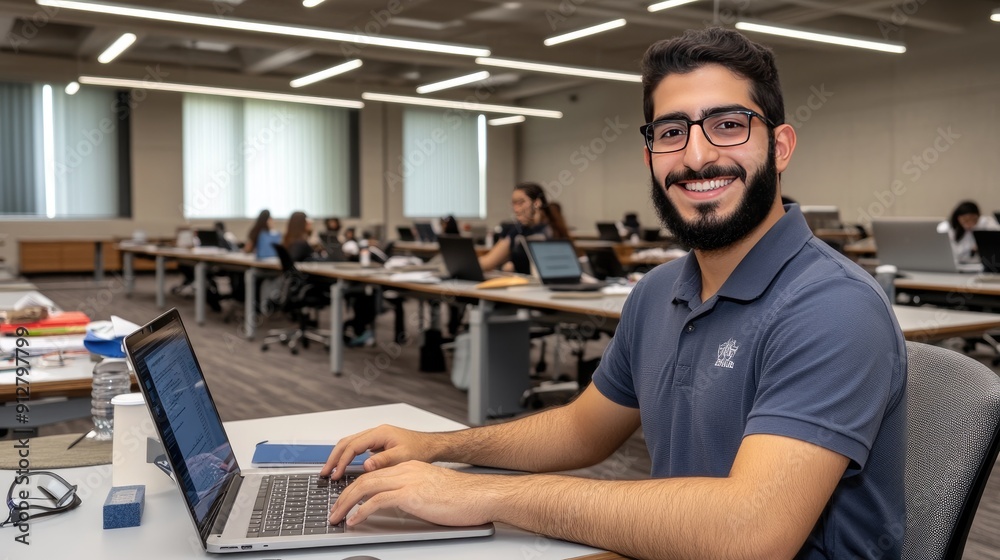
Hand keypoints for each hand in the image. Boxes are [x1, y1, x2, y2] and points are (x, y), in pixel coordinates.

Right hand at [319, 425, 441, 479]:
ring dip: (339, 457)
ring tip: (330, 471)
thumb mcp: (402, 457)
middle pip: (347, 442)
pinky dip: (347, 457)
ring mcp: (375, 437)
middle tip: (325, 473)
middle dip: (334, 457)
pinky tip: (343, 467)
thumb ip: (383, 461)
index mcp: (379, 433)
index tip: (336, 474)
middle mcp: (375, 432)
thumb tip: (365, 465)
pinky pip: (356, 448)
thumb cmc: (419, 449)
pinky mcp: (376, 443)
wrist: (430, 446)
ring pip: (349, 444)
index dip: (342, 461)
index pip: (353, 446)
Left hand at [328, 461, 496, 526]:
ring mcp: (408, 481)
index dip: (354, 488)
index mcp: (410, 467)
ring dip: (346, 504)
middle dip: (343, 496)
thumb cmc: (463, 497)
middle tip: (334, 511)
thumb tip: (397, 506)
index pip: (374, 475)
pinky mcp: (411, 495)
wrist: (480, 496)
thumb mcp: (431, 492)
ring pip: (365, 487)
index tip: (344, 501)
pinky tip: (355, 521)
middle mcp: (406, 470)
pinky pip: (377, 502)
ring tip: (337, 517)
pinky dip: (361, 511)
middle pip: (364, 479)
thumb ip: (412, 494)